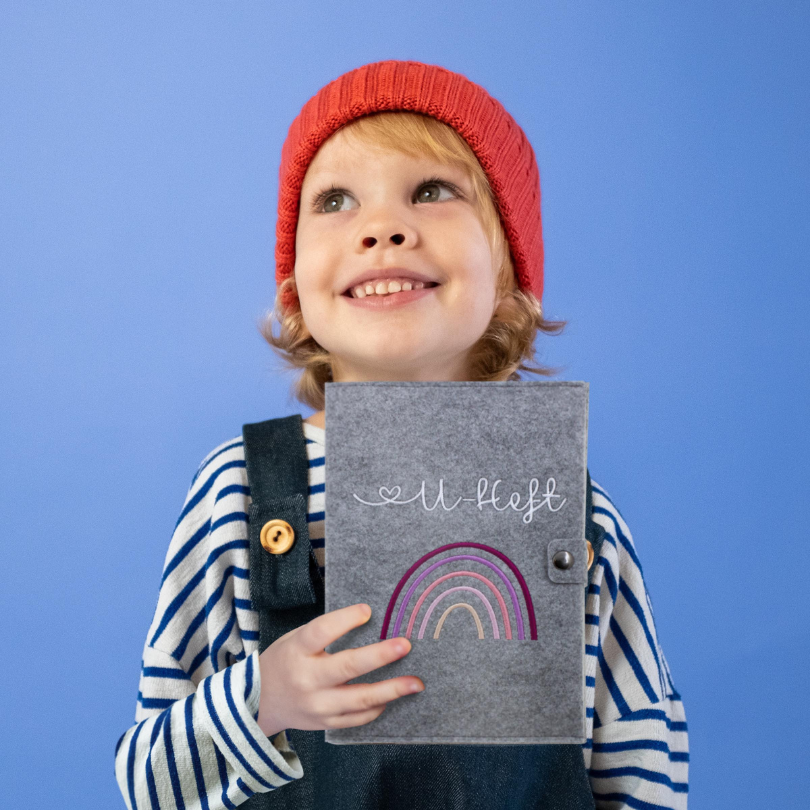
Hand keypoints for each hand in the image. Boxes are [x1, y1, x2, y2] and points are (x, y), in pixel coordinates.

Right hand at [256, 603, 424, 736]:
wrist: (258, 702)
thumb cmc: (286, 660)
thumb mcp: (296, 639)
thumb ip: (326, 632)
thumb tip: (369, 619)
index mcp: (298, 650)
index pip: (322, 631)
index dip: (345, 619)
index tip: (367, 611)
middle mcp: (307, 678)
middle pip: (347, 666)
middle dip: (380, 656)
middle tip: (405, 645)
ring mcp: (317, 704)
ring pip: (359, 698)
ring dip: (392, 690)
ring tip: (416, 682)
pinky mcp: (326, 723)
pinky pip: (358, 717)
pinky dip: (377, 707)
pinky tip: (392, 697)